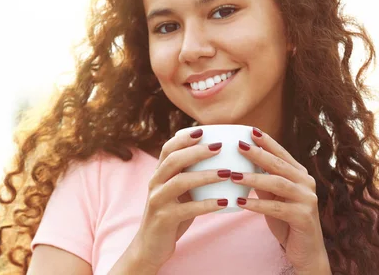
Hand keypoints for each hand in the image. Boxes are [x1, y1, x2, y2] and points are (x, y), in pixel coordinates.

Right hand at [129, 128, 229, 270]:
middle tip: (219, 147)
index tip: (203, 131)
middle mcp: (155, 184)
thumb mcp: (177, 194)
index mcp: (158, 175)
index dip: (184, 139)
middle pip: (173, 160)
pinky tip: (225, 203)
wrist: (150, 247)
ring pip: (181, 181)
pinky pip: (188, 208)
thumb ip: (189, 178)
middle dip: (197, 151)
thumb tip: (220, 162)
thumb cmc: (171, 217)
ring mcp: (158, 201)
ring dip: (206, 175)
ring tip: (227, 173)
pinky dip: (208, 204)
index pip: (167, 149)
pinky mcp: (164, 218)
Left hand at [231, 128, 330, 273]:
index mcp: (299, 174)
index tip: (249, 129)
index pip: (281, 153)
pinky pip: (277, 208)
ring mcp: (308, 200)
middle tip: (238, 146)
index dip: (266, 141)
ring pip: (278, 183)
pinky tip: (241, 203)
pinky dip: (257, 204)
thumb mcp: (273, 197)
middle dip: (258, 154)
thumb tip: (240, 164)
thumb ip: (262, 181)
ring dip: (253, 178)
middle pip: (279, 165)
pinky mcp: (304, 217)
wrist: (306, 252)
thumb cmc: (287, 221)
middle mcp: (306, 183)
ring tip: (233, 175)